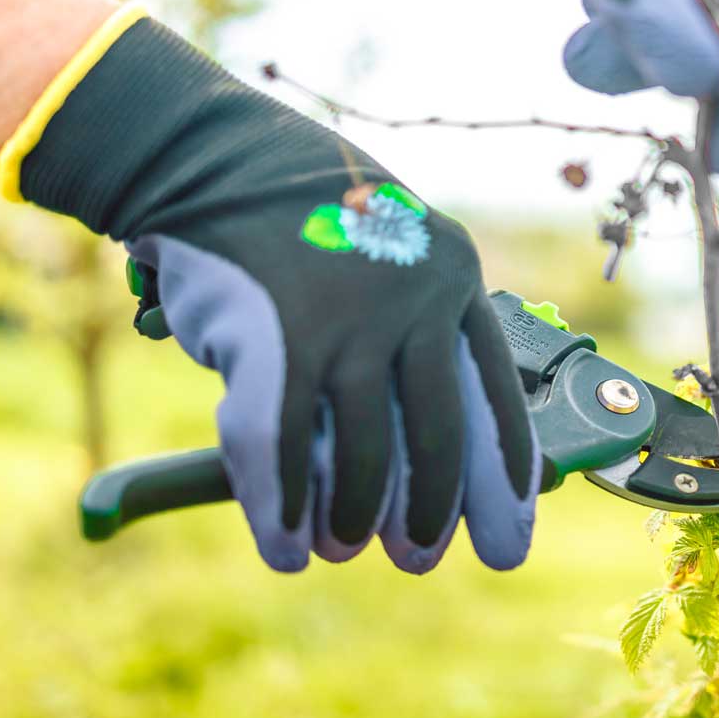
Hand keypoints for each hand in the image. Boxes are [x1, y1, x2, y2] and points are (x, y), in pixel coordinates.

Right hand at [2, 12, 540, 572]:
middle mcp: (412, 300)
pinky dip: (282, 512)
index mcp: (453, 279)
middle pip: (440, 437)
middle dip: (432, 514)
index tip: (507, 538)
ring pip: (362, 456)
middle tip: (419, 559)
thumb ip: (417, 334)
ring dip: (352, 519)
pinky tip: (285, 549)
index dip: (504, 480)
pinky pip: (283, 452)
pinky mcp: (276, 340)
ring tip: (342, 548)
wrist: (212, 158)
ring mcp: (346, 320)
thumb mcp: (388, 259)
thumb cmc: (304, 218)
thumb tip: (431, 457)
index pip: (497, 398)